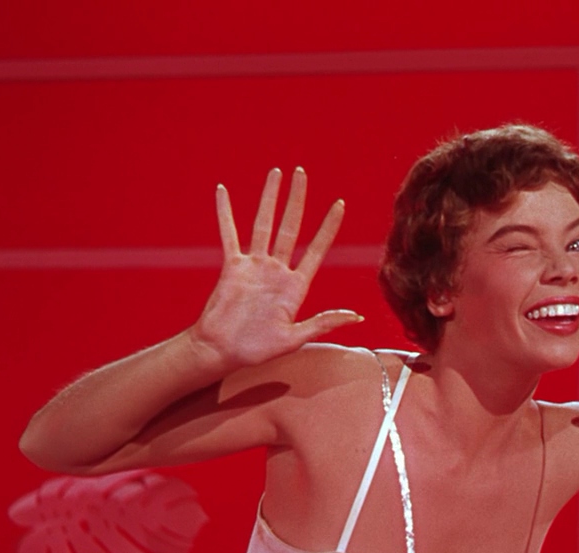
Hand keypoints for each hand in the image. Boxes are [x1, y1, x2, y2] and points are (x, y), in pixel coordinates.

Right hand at [190, 168, 361, 369]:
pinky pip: (229, 234)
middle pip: (290, 227)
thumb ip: (323, 323)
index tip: (339, 204)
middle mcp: (277, 271)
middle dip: (297, 200)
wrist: (222, 352)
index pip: (316, 250)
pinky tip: (224, 191)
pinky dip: (226, 213)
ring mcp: (254, 267)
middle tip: (302, 173)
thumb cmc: (257, 350)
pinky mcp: (232, 267)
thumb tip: (357, 317)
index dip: (328, 227)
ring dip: (269, 198)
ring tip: (276, 173)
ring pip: (263, 224)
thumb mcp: (295, 338)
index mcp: (295, 287)